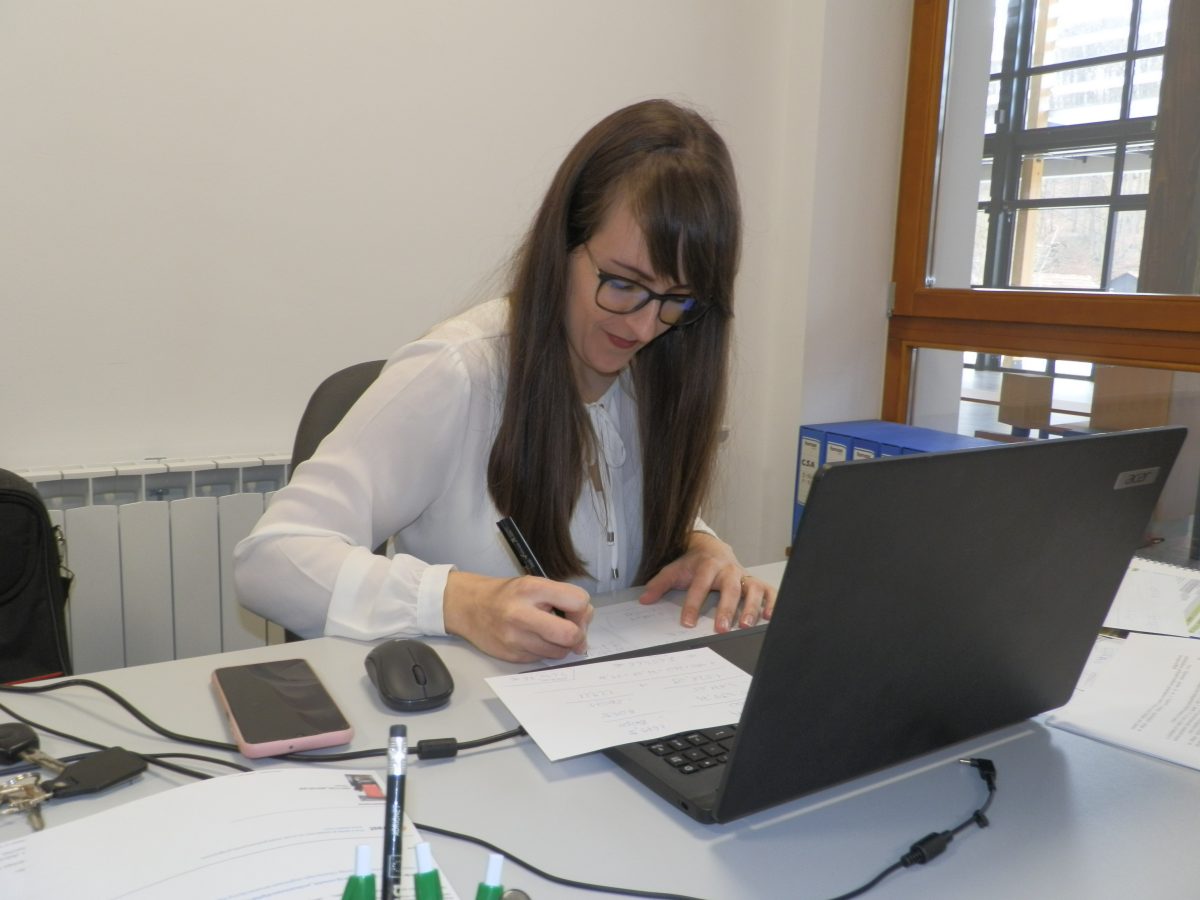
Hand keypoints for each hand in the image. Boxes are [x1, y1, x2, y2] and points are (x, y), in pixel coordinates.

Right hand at [442, 571, 592, 662]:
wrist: (469, 607)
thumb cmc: (507, 595)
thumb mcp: (535, 584)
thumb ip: (563, 597)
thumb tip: (586, 620)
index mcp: (531, 589)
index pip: (578, 602)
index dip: (582, 610)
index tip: (575, 611)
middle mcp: (521, 614)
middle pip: (571, 634)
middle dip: (578, 635)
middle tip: (571, 631)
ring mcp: (515, 638)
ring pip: (560, 651)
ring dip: (562, 645)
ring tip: (549, 633)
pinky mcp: (512, 656)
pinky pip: (543, 659)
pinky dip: (546, 651)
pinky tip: (535, 639)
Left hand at [638, 531, 775, 632]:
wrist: (713, 548)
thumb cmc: (694, 564)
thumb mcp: (675, 570)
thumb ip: (659, 584)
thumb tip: (644, 599)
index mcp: (707, 565)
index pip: (699, 585)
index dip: (693, 604)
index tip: (687, 623)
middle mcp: (728, 570)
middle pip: (729, 588)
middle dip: (726, 608)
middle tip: (721, 628)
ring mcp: (744, 575)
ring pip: (752, 589)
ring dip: (750, 607)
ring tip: (746, 625)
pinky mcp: (755, 581)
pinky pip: (768, 590)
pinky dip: (772, 602)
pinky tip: (769, 616)